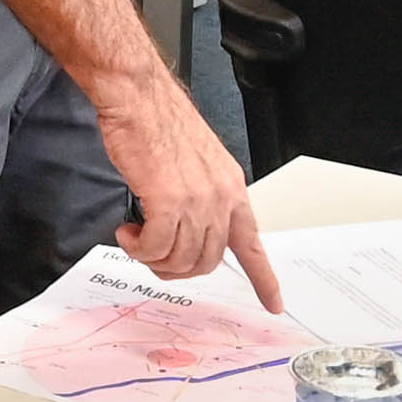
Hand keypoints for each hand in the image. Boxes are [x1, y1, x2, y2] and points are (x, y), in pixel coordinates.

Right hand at [101, 76, 278, 306]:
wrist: (138, 98)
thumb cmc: (158, 123)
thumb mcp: (196, 164)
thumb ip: (200, 199)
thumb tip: (186, 232)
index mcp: (231, 188)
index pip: (253, 244)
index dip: (264, 279)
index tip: (273, 303)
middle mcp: (220, 197)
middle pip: (208, 262)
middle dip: (176, 268)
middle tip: (153, 254)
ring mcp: (197, 201)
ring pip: (180, 260)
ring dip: (152, 258)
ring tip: (136, 238)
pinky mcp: (168, 202)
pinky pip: (155, 249)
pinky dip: (137, 248)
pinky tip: (128, 232)